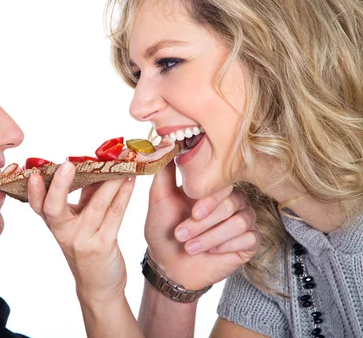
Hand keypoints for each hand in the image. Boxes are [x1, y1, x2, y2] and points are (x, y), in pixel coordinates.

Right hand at [27, 161, 135, 301]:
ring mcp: (83, 239)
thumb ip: (83, 195)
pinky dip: (123, 194)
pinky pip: (114, 214)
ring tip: (120, 163)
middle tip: (69, 164)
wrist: (98, 285)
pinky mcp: (104, 245)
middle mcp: (65, 232)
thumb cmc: (87, 246)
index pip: (38, 206)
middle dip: (61, 185)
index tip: (33, 175)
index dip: (33, 191)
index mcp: (55, 223)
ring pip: (96, 205)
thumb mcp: (78, 220)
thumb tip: (95, 165)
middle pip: (55, 208)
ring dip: (109, 181)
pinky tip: (130, 180)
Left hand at [145, 162, 259, 289]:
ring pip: (239, 222)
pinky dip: (226, 246)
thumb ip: (164, 171)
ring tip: (190, 247)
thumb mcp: (159, 198)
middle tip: (181, 235)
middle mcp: (232, 200)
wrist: (168, 264)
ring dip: (210, 237)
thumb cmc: (163, 230)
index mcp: (212, 188)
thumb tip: (168, 144)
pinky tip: (211, 252)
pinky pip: (249, 238)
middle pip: (231, 203)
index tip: (193, 213)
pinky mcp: (250, 241)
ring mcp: (243, 220)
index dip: (210, 199)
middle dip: (203, 223)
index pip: (223, 184)